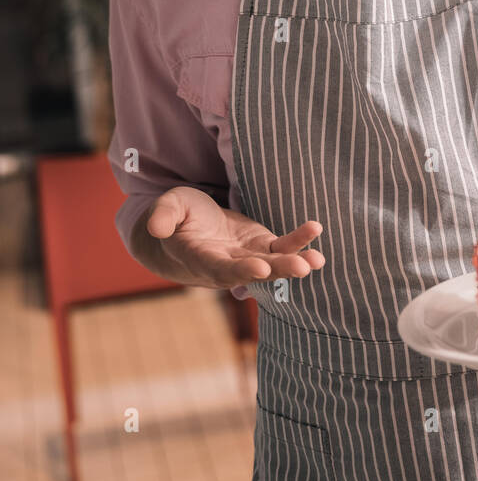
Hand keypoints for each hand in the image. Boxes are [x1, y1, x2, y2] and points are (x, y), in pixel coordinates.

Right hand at [145, 185, 325, 289]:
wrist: (187, 227)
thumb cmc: (175, 216)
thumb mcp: (166, 208)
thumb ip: (163, 216)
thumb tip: (156, 226)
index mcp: (200, 259)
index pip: (221, 270)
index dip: (240, 271)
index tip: (260, 269)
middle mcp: (226, 265)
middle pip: (254, 272)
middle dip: (278, 271)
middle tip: (302, 268)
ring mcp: (246, 258)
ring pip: (273, 264)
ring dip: (295, 263)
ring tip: (317, 261)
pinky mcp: (261, 247)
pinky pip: (282, 247)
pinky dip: (298, 242)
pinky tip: (315, 231)